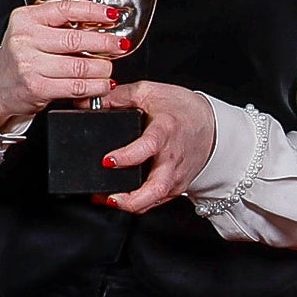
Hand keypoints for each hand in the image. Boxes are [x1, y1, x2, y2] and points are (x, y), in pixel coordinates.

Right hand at [0, 0, 130, 128]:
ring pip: (79, 65)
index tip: (112, 15)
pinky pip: (76, 86)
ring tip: (109, 68)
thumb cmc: (21, 56)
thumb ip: (59, 23)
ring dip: (102, 68)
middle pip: (76, 39)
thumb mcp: (32, 31)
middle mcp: (25, 39)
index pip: (65, 8)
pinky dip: (95, 86)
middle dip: (105, 43)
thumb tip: (99, 20)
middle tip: (120, 45)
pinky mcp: (37, 87)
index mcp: (26, 18)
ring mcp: (30, 64)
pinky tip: (102, 84)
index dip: (93, 11)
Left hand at [92, 82, 217, 213]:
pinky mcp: (174, 187)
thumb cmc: (180, 109)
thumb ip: (117, 97)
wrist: (209, 126)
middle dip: (132, 197)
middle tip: (109, 196)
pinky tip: (114, 198)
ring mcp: (175, 176)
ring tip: (106, 199)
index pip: (149, 146)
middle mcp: (173, 158)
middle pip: (157, 186)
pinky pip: (153, 201)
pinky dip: (134, 204)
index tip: (107, 161)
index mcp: (166, 130)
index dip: (128, 156)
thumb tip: (86, 101)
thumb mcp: (148, 92)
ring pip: (155, 199)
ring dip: (130, 204)